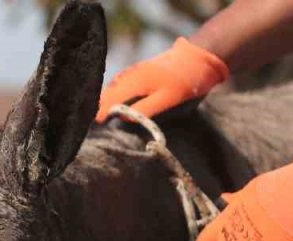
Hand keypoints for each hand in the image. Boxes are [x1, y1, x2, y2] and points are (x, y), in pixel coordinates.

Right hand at [95, 38, 229, 122]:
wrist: (199, 57)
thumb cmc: (186, 81)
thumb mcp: (168, 99)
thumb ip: (144, 110)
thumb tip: (121, 120)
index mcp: (134, 82)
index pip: (108, 102)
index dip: (99, 116)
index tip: (92, 131)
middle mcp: (129, 75)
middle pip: (107, 95)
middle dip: (99, 110)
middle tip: (94, 129)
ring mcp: (133, 71)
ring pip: (112, 89)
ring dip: (105, 103)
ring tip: (100, 119)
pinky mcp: (139, 71)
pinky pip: (120, 84)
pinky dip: (114, 95)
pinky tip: (114, 104)